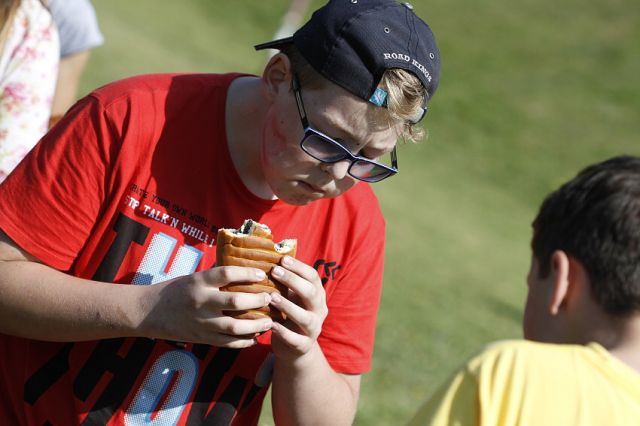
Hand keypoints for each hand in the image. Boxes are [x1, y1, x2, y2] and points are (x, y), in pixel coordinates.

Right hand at [139, 266, 273, 347]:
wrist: (148, 313)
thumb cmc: (175, 290)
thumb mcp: (193, 277)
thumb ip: (215, 275)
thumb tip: (242, 265)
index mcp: (198, 282)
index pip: (226, 273)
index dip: (247, 273)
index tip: (263, 274)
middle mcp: (201, 302)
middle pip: (235, 301)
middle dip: (257, 300)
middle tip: (270, 298)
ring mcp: (202, 322)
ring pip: (234, 327)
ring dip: (255, 325)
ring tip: (269, 322)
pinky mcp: (202, 338)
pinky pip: (227, 343)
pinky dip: (244, 342)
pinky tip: (255, 337)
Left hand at [268, 256, 327, 361]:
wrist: (295, 348)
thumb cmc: (289, 313)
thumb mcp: (291, 295)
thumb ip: (285, 280)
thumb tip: (268, 253)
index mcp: (317, 294)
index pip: (313, 277)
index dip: (299, 267)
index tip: (282, 259)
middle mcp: (319, 310)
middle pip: (312, 293)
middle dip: (293, 281)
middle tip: (274, 272)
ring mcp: (313, 328)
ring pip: (305, 317)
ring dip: (288, 306)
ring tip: (271, 297)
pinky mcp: (304, 345)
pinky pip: (295, 339)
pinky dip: (283, 332)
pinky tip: (270, 324)